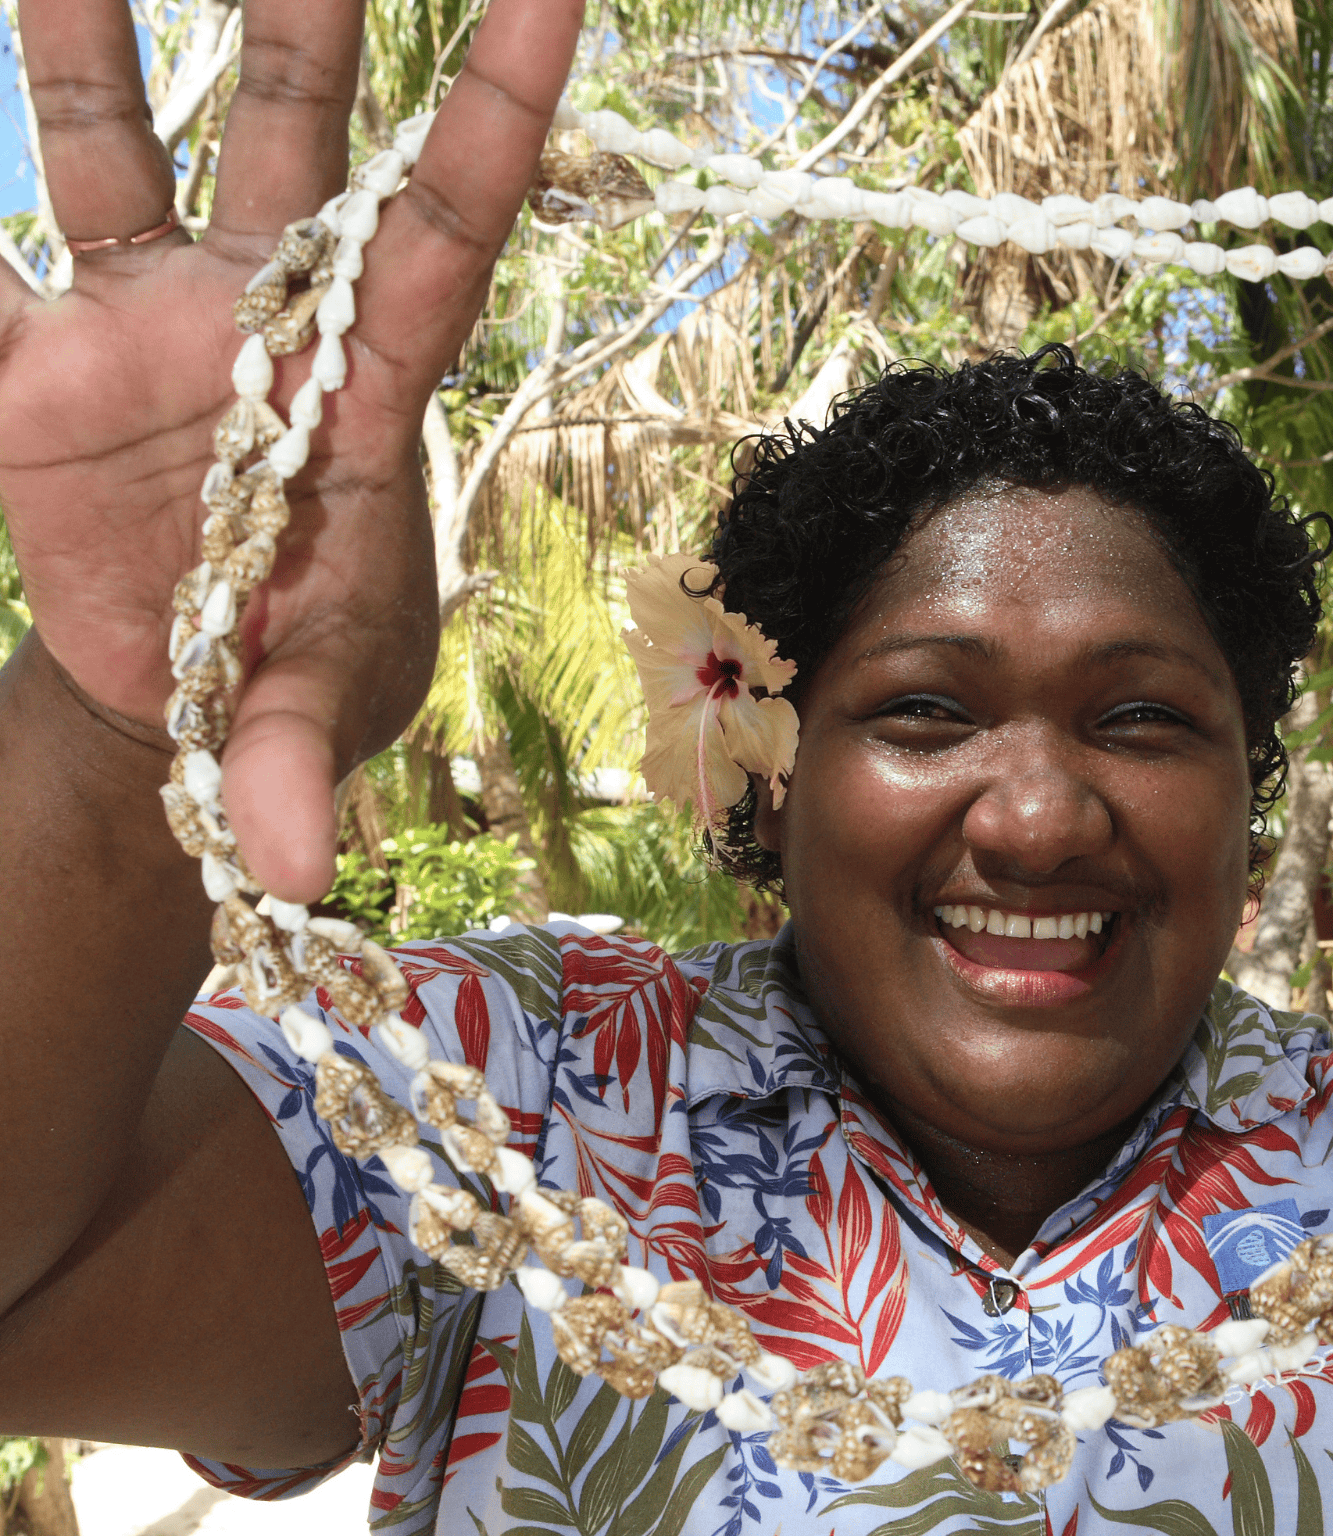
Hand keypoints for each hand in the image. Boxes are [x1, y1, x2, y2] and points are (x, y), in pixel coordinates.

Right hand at [0, 0, 579, 900]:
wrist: (185, 681)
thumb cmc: (290, 671)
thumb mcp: (301, 712)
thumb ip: (292, 767)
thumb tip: (285, 871)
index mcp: (365, 386)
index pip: (447, 227)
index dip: (499, 111)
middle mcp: (264, 317)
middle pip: (302, 136)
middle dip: (311, 12)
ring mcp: (145, 319)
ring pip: (120, 138)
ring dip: (85, 25)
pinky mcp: (33, 357)